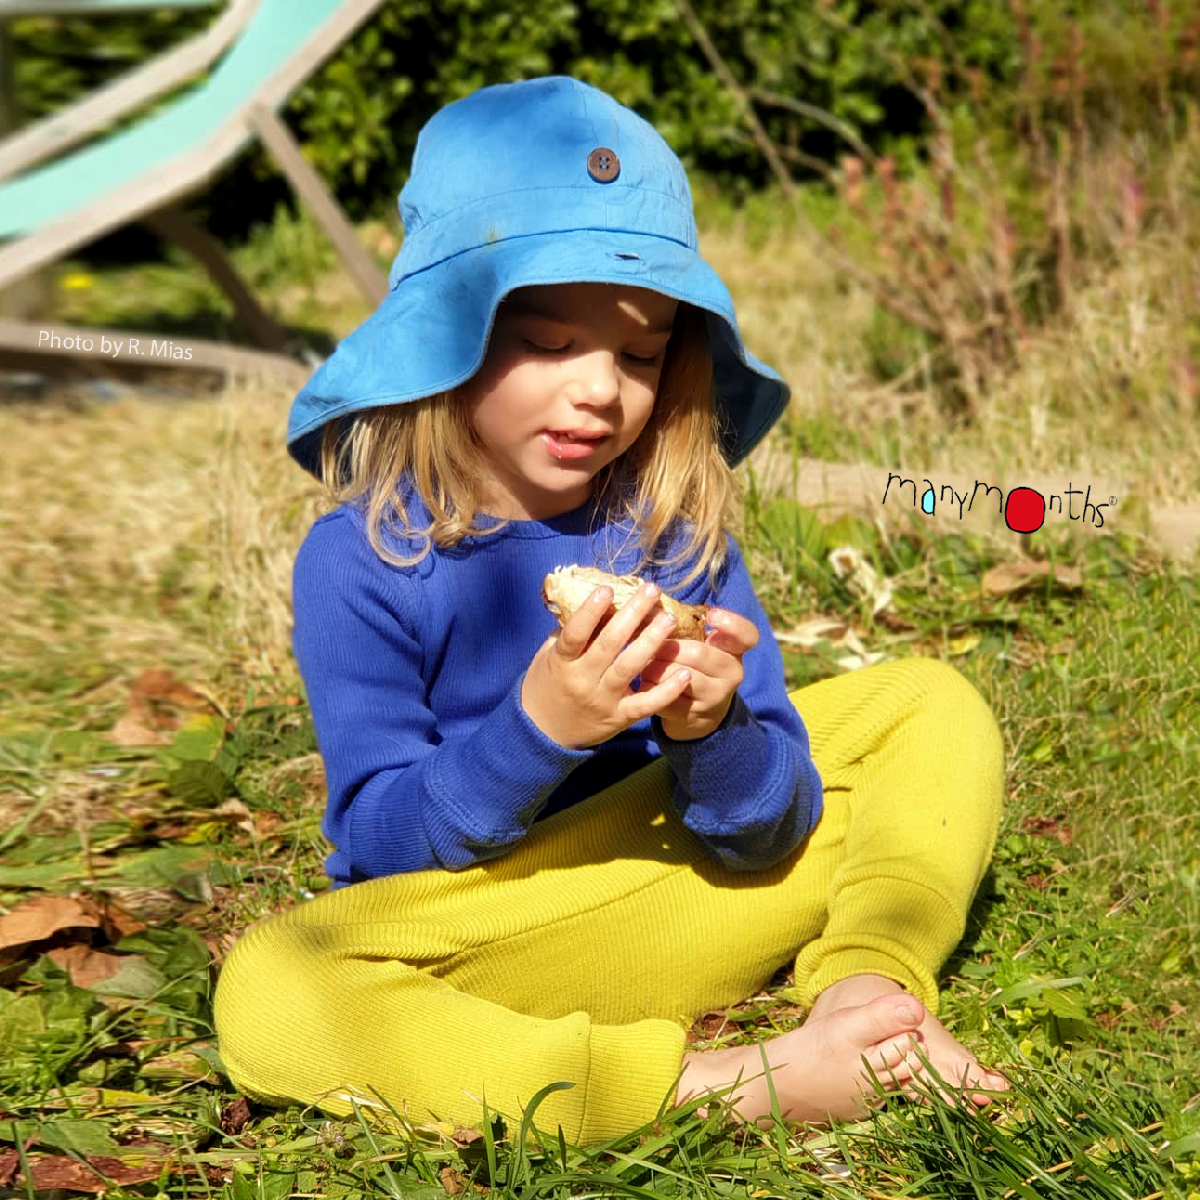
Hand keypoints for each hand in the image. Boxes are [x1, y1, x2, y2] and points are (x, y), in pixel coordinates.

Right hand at [521, 581, 695, 748]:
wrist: (544, 733)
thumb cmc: (548, 684)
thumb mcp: (547, 656)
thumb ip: (567, 632)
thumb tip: (589, 597)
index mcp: (561, 662)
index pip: (575, 634)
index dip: (590, 611)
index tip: (607, 589)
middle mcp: (582, 680)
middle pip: (609, 644)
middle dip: (632, 614)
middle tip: (651, 590)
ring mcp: (602, 700)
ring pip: (629, 668)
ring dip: (651, 641)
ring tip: (669, 619)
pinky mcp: (619, 717)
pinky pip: (646, 704)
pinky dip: (667, 690)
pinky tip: (684, 673)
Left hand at [637, 607, 758, 740]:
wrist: (700, 709)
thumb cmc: (697, 664)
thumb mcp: (704, 644)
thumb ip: (692, 626)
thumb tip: (658, 610)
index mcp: (735, 651)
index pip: (747, 635)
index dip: (731, 624)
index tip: (711, 615)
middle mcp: (732, 674)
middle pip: (698, 653)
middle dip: (669, 646)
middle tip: (652, 643)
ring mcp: (714, 698)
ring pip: (679, 676)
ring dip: (656, 666)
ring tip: (646, 662)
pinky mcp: (692, 715)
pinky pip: (665, 697)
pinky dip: (650, 686)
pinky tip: (645, 682)